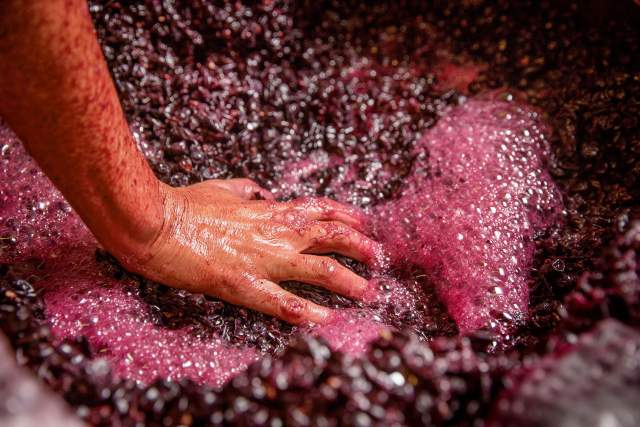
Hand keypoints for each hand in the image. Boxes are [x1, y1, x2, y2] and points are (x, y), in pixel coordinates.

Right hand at [118, 178, 378, 324]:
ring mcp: (262, 259)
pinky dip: (308, 313)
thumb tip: (261, 191)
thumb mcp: (222, 187)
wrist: (154, 221)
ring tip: (369, 292)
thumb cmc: (185, 204)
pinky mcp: (243, 284)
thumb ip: (246, 190)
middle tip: (380, 259)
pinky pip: (283, 301)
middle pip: (330, 236)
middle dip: (360, 247)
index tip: (366, 224)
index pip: (319, 209)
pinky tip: (327, 322)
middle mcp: (274, 233)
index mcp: (269, 211)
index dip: (346, 217)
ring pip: (318, 269)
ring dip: (348, 281)